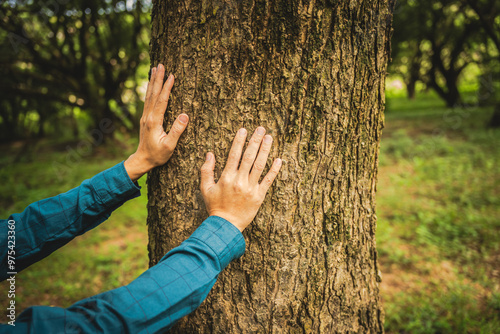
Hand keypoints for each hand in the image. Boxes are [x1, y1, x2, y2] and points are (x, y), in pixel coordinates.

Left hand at [125, 64, 188, 181]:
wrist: (143, 160)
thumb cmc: (158, 155)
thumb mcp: (170, 146)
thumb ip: (177, 130)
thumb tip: (185, 115)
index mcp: (154, 121)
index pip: (162, 101)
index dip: (167, 88)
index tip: (172, 75)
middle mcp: (148, 116)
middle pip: (153, 94)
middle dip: (158, 79)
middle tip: (161, 65)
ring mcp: (145, 117)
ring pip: (149, 95)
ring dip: (153, 81)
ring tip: (155, 68)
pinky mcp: (145, 118)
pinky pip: (147, 100)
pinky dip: (150, 90)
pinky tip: (151, 84)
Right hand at [200, 127, 281, 231]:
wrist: (226, 226)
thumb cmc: (215, 206)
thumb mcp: (205, 189)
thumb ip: (206, 171)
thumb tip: (209, 154)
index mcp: (226, 177)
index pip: (234, 155)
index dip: (239, 141)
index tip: (243, 130)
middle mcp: (239, 181)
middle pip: (249, 156)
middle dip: (255, 141)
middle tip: (260, 128)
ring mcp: (250, 188)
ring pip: (259, 165)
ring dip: (265, 150)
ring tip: (269, 138)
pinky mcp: (259, 196)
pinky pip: (268, 181)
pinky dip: (274, 170)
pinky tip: (278, 160)